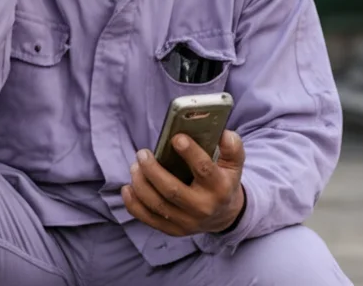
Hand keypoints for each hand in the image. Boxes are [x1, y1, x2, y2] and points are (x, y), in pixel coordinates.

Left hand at [122, 130, 245, 236]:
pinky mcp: (174, 230)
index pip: (204, 169)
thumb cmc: (224, 181)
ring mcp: (187, 222)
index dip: (189, 153)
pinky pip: (148, 218)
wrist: (225, 215)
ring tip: (135, 166)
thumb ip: (232, 147)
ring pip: (157, 204)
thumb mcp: (234, 164)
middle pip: (172, 190)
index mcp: (220, 187)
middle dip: (153, 170)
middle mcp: (203, 207)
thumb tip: (222, 133)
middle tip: (142, 154)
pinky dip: (134, 204)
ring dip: (141, 184)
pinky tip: (128, 188)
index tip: (175, 138)